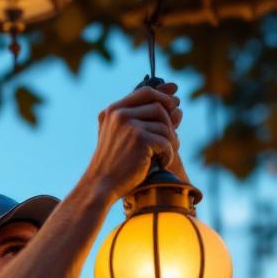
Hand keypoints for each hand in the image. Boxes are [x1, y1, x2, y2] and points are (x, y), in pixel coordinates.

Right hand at [84, 81, 182, 201]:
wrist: (101, 184)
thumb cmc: (114, 162)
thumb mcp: (116, 134)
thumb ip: (135, 118)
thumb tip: (175, 104)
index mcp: (113, 110)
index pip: (145, 92)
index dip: (163, 97)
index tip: (173, 107)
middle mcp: (120, 114)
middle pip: (159, 107)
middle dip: (169, 125)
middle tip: (170, 141)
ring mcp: (129, 125)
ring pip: (164, 126)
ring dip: (169, 143)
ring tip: (162, 156)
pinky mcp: (140, 139)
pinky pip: (166, 142)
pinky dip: (168, 155)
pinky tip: (160, 163)